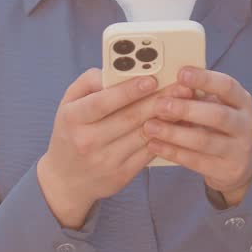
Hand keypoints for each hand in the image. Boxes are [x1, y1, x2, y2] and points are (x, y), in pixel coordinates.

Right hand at [37, 69, 173, 228]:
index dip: (128, 90)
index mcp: (72, 119)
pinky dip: (165, 137)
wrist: (66, 179)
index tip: (151, 79)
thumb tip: (115, 71)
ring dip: (167, 118)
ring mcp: (106, 160)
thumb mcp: (68, 103)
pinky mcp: (121, 175)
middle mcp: (87, 141)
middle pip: (129, 118)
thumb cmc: (71, 132)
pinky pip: (148, 152)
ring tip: (184, 103)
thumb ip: (89, 82)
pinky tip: (177, 125)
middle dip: (157, 100)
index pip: (103, 102)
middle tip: (180, 87)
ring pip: (143, 135)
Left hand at [144, 66, 251, 206]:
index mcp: (242, 101)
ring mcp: (238, 150)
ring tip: (150, 126)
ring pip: (204, 141)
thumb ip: (199, 97)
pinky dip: (173, 152)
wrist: (242, 164)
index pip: (227, 86)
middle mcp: (244, 124)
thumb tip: (170, 86)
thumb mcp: (218, 106)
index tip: (181, 73)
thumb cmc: (222, 126)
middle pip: (218, 115)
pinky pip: (196, 161)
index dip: (204, 79)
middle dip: (186, 109)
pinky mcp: (225, 170)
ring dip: (174, 133)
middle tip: (159, 105)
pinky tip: (154, 145)